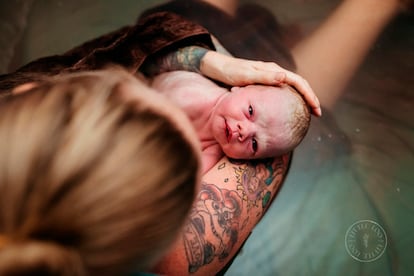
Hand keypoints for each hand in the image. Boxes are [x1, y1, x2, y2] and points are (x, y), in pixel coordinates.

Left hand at [201, 51, 321, 115]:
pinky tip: (289, 110)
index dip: (309, 95)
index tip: (316, 108)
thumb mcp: (246, 75)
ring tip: (308, 113)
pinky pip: (282, 92)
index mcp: (273, 70)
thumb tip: (285, 77)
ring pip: (292, 89)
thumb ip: (264, 77)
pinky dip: (290, 100)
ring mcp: (269, 78)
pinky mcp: (263, 84)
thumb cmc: (230, 72)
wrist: (216, 68)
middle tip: (317, 114)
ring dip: (301, 99)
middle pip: (298, 85)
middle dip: (310, 98)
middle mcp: (274, 72)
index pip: (298, 81)